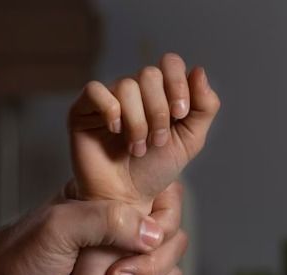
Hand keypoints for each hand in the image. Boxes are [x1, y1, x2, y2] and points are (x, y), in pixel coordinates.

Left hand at [0, 190, 182, 274]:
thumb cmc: (18, 257)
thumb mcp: (59, 227)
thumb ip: (106, 221)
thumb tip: (153, 234)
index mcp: (110, 202)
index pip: (164, 201)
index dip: (162, 225)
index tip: (139, 244)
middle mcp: (121, 232)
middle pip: (173, 244)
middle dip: (151, 269)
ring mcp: (123, 266)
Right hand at [68, 54, 219, 204]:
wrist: (126, 199)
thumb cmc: (154, 171)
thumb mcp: (190, 141)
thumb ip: (204, 107)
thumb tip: (199, 70)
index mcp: (159, 93)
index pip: (169, 64)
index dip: (178, 84)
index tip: (180, 114)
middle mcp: (133, 91)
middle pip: (149, 74)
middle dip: (158, 111)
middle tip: (156, 142)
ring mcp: (107, 99)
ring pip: (126, 86)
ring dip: (137, 122)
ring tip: (136, 148)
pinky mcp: (83, 110)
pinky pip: (95, 90)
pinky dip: (110, 110)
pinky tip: (115, 131)